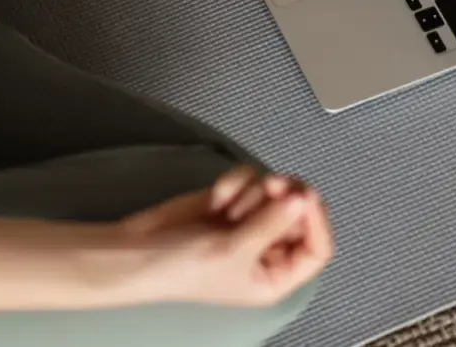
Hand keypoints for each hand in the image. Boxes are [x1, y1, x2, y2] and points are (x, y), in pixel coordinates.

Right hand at [122, 165, 333, 307]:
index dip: (317, 222)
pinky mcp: (232, 200)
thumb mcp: (234, 252)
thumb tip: (303, 199)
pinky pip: (250, 179)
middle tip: (271, 185)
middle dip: (284, 197)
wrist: (139, 250)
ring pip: (275, 192)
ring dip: (252, 192)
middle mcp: (268, 249)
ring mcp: (250, 222)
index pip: (317, 249)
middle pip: (300, 214)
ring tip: (226, 207)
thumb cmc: (185, 267)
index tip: (305, 196)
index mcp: (277, 277)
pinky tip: (216, 197)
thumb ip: (272, 224)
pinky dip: (235, 182)